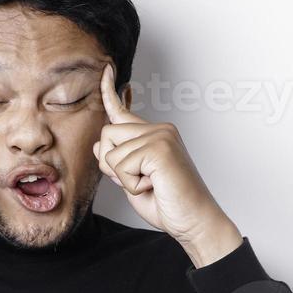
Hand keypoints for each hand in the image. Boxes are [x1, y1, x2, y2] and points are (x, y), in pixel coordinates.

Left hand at [93, 64, 242, 267]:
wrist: (195, 222)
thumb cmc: (168, 204)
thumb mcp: (133, 181)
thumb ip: (118, 161)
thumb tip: (98, 145)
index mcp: (155, 134)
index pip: (123, 111)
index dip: (109, 92)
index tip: (105, 70)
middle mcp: (159, 129)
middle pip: (106, 135)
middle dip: (110, 164)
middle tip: (139, 181)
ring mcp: (161, 136)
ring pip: (110, 152)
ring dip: (123, 178)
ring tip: (150, 184)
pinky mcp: (159, 149)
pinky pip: (121, 165)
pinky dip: (131, 184)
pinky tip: (153, 186)